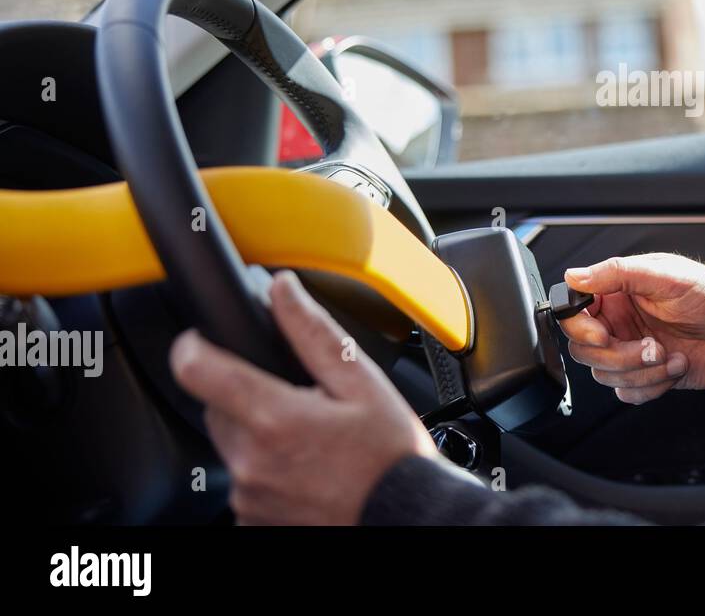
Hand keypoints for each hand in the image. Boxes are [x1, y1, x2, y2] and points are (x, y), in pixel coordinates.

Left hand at [168, 270, 447, 524]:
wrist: (404, 517)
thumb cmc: (391, 457)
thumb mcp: (362, 383)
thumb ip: (312, 333)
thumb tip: (283, 289)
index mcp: (274, 418)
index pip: (197, 370)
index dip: (193, 345)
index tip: (201, 339)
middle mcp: (250, 462)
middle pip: (217, 408)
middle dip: (247, 396)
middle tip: (298, 401)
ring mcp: (248, 498)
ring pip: (233, 446)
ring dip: (259, 436)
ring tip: (310, 441)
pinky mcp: (253, 522)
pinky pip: (246, 483)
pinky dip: (268, 472)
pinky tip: (306, 470)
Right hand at [560, 253, 704, 403]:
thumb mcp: (664, 275)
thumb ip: (616, 273)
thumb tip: (574, 276)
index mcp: (616, 294)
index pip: (573, 315)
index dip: (582, 331)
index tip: (605, 335)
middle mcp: (618, 323)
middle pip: (586, 352)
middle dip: (621, 356)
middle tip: (653, 346)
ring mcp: (631, 351)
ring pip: (606, 376)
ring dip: (643, 372)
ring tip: (672, 355)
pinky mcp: (646, 375)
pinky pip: (628, 393)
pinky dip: (652, 386)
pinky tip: (676, 366)